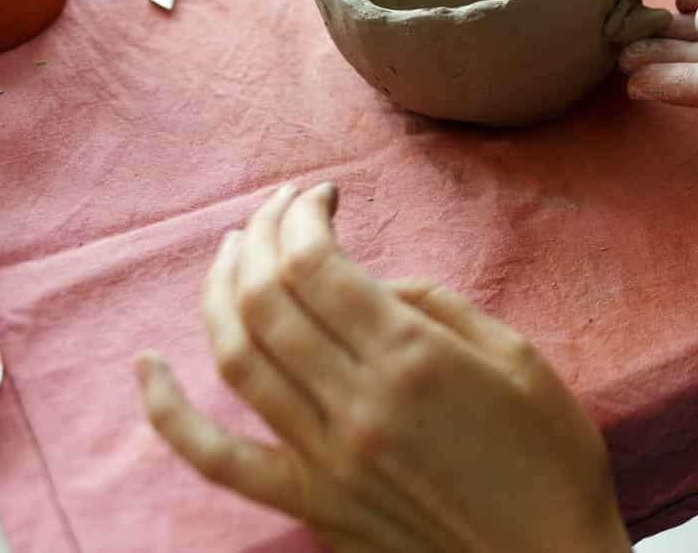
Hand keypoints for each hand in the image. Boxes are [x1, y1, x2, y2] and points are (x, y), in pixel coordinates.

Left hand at [136, 183, 628, 552]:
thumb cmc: (551, 456)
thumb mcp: (519, 358)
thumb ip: (440, 309)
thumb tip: (377, 288)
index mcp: (412, 359)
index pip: (317, 267)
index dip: (303, 217)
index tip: (320, 195)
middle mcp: (355, 404)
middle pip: (268, 302)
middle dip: (261, 238)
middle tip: (276, 210)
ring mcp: (323, 458)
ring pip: (237, 360)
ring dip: (222, 294)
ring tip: (230, 253)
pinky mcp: (312, 502)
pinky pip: (216, 458)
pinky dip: (168, 413)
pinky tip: (147, 369)